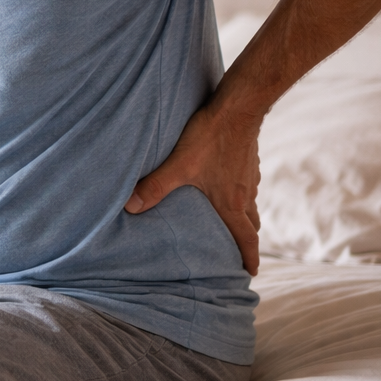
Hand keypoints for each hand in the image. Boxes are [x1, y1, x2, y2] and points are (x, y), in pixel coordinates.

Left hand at [124, 102, 263, 274]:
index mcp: (231, 202)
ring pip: (249, 203)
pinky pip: (246, 184)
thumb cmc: (210, 137)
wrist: (239, 106)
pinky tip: (225, 183)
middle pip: (251, 223)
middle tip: (240, 251)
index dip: (249, 257)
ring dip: (242, 215)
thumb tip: (130, 207)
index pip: (247, 238)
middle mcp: (245, 192)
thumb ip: (154, 187)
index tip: (250, 274)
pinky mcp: (248, 159)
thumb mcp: (178, 165)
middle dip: (246, 239)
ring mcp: (249, 175)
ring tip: (229, 220)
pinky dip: (239, 192)